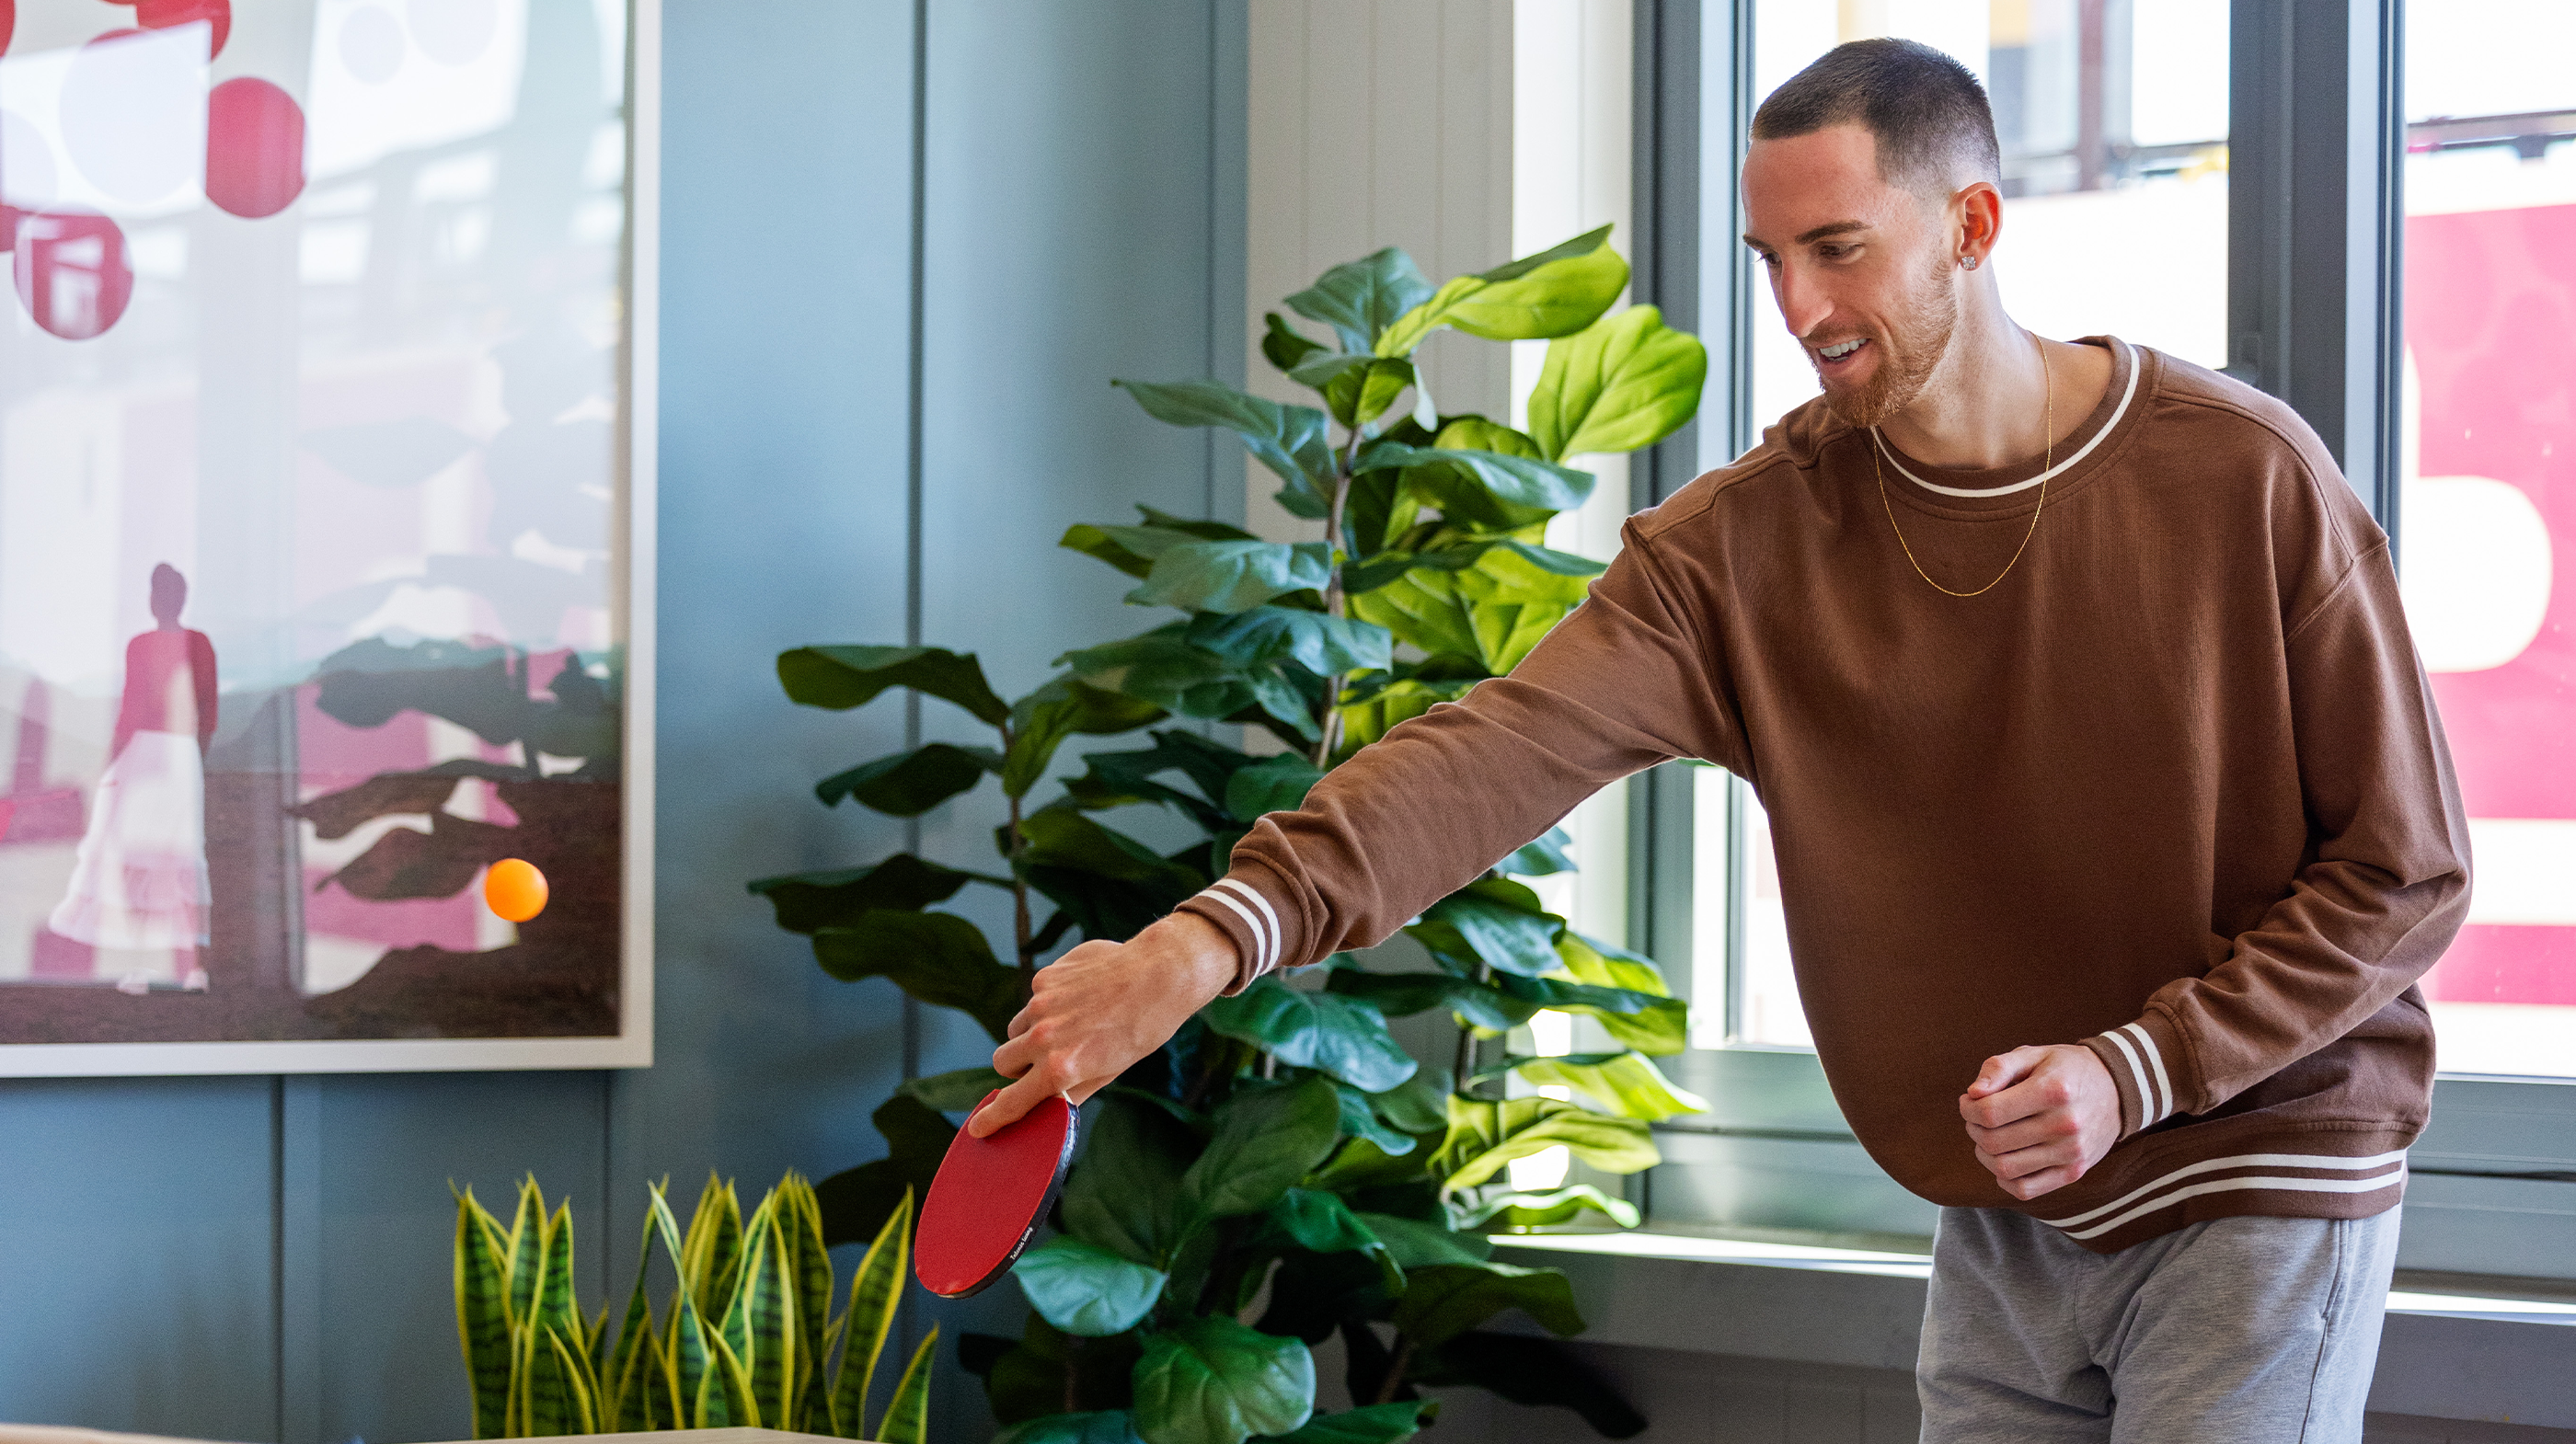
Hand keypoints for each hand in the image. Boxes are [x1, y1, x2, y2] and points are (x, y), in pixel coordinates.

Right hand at [972, 910, 1240, 1136]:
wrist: (1160, 974)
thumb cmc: (1141, 1029)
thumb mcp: (1110, 1071)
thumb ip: (1073, 1091)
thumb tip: (1047, 1108)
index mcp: (1061, 1068)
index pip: (1013, 1100)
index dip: (992, 1118)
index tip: (977, 1128)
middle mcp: (1043, 1037)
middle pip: (1002, 1061)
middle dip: (1015, 1066)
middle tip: (1041, 1063)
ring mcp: (1040, 1004)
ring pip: (1016, 1028)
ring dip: (1031, 1033)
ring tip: (1072, 1024)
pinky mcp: (1045, 978)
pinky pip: (1033, 998)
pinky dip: (1049, 1003)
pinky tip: (1082, 997)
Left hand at [1959, 1043, 2120, 1200]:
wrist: (2119, 1089)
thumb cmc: (2066, 1069)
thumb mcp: (2034, 1054)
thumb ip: (1999, 1068)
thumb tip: (1972, 1094)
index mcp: (2052, 1090)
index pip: (1990, 1112)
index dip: (1968, 1109)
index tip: (1969, 1101)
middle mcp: (2065, 1125)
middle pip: (1993, 1142)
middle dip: (1973, 1128)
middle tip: (1978, 1117)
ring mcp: (2071, 1153)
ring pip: (2005, 1169)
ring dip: (1984, 1154)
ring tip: (1990, 1136)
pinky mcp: (2074, 1172)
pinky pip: (2025, 1190)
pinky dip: (2005, 1178)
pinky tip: (2006, 1158)